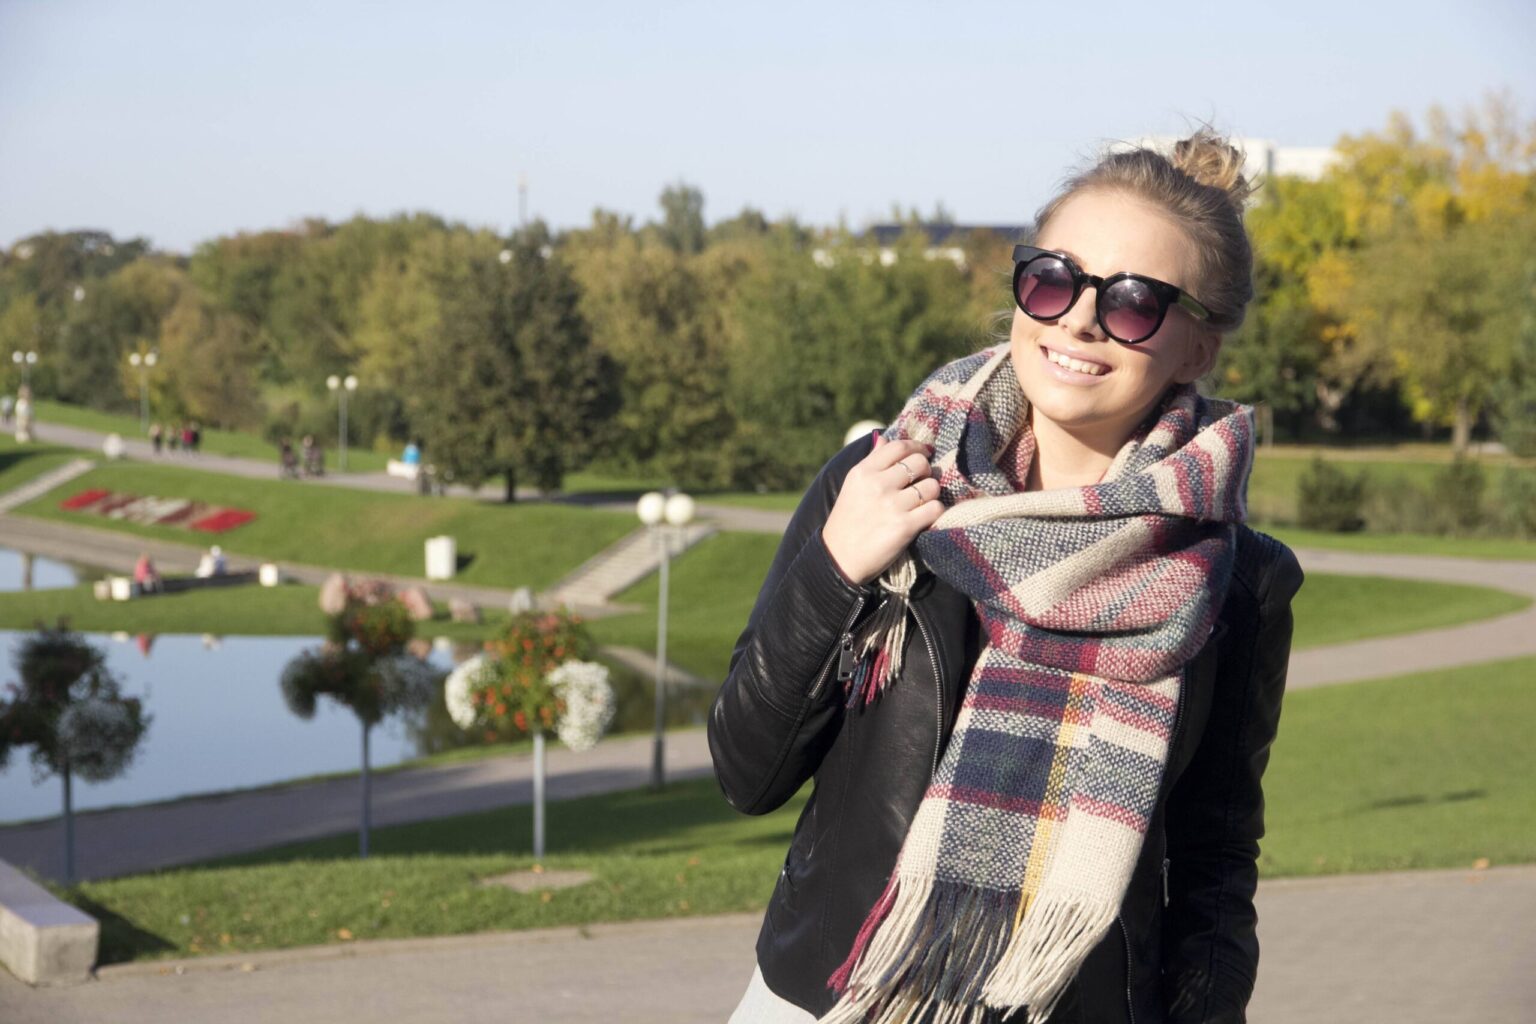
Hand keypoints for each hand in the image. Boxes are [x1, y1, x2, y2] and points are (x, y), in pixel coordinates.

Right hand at [821, 433, 943, 585]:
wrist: (839, 559)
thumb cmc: (848, 520)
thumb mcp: (852, 485)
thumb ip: (871, 461)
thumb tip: (885, 438)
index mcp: (863, 472)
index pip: (899, 447)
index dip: (917, 447)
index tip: (923, 453)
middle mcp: (877, 485)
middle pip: (920, 464)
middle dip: (926, 471)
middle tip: (921, 482)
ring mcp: (892, 506)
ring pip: (931, 486)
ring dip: (931, 494)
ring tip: (922, 502)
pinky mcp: (904, 527)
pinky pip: (935, 509)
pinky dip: (935, 512)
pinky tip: (925, 517)